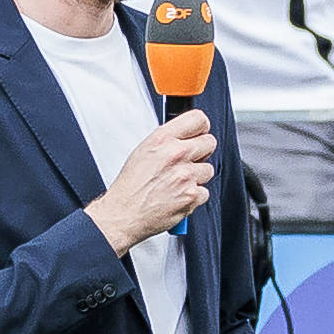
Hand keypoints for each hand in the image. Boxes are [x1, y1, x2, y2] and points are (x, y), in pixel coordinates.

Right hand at [85, 109, 215, 253]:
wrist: (124, 214)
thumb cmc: (131, 185)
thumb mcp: (143, 151)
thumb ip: (168, 140)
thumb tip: (186, 135)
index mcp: (162, 139)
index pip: (198, 119)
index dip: (201, 127)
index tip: (199, 134)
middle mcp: (176, 154)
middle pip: (209, 143)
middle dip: (201, 152)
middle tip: (188, 162)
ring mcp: (186, 175)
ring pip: (208, 170)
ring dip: (197, 177)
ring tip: (177, 183)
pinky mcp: (192, 195)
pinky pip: (205, 192)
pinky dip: (194, 196)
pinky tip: (178, 196)